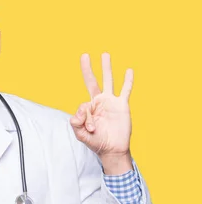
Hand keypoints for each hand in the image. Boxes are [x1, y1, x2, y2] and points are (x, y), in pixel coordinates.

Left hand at [70, 53, 133, 172]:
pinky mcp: (122, 105)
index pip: (83, 105)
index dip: (85, 117)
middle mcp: (99, 102)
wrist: (112, 149)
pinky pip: (125, 90)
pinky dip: (127, 80)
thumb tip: (78, 113)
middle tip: (84, 55)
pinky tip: (128, 70)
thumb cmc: (96, 142)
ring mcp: (111, 102)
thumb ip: (76, 124)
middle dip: (87, 69)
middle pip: (92, 81)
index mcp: (88, 108)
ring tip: (105, 54)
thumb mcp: (81, 135)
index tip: (90, 128)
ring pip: (108, 81)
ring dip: (106, 68)